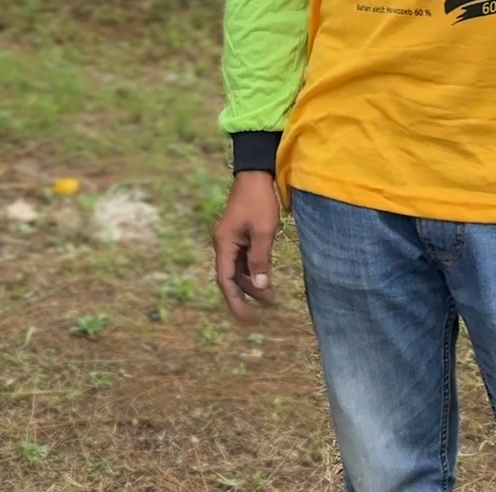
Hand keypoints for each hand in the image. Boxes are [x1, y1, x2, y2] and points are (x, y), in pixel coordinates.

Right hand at [213, 171, 279, 322]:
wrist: (255, 175)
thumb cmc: (259, 201)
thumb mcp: (264, 232)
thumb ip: (260, 261)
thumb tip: (259, 288)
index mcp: (224, 244)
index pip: (225, 281)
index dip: (235, 302)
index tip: (248, 319)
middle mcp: (223, 244)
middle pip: (231, 277)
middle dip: (247, 295)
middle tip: (267, 309)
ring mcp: (231, 239)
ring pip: (238, 269)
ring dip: (252, 283)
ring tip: (272, 296)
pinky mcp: (239, 235)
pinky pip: (243, 259)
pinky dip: (253, 271)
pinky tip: (266, 277)